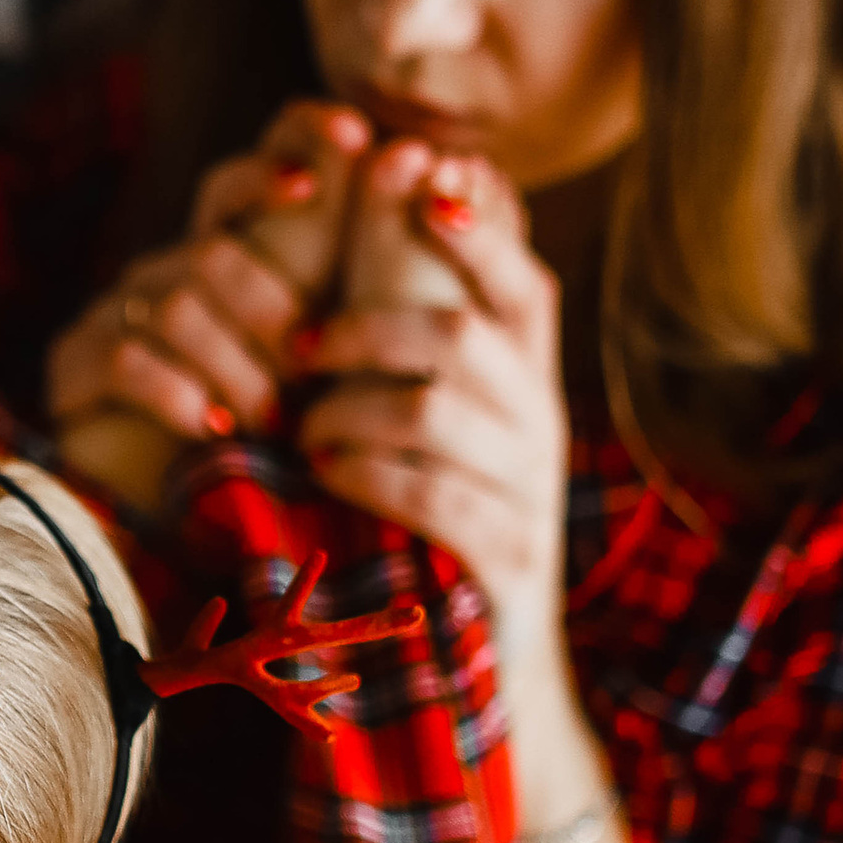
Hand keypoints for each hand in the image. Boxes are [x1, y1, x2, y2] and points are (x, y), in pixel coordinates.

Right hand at [46, 101, 369, 511]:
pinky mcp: (75, 366)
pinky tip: (213, 428)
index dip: (297, 140)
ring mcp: (114, 312)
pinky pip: (128, 355)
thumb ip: (363, 270)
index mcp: (230, 256)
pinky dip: (180, 394)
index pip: (249, 172)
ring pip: (179, 303)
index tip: (356, 138)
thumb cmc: (281, 442)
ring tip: (268, 421)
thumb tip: (419, 165)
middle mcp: (169, 270)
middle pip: (217, 249)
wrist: (191, 531)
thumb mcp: (332, 354)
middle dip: (270, 308)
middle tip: (307, 368)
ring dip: (235, 367)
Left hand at [299, 141, 570, 691]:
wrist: (484, 669)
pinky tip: (328, 471)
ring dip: (351, 406)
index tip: (421, 173)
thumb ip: (420, 327)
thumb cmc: (436, 518)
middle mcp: (539, 429)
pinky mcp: (507, 567)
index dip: (478, 226)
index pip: (524, 282)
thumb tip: (401, 190)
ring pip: (439, 410)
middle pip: (463, 336)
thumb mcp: (436, 420)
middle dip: (367, 325)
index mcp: (526, 382)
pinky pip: (437, 499)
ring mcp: (530, 498)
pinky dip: (369, 474)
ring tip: (304, 424)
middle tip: (302, 344)